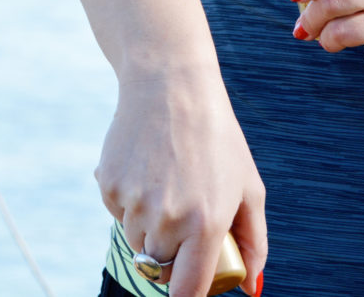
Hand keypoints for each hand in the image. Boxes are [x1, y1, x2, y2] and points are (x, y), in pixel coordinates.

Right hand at [96, 67, 266, 295]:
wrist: (168, 87)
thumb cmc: (216, 137)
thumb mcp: (248, 187)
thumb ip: (254, 242)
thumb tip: (252, 289)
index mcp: (206, 222)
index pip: (188, 291)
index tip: (191, 288)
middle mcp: (167, 218)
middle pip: (160, 269)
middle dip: (172, 256)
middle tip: (186, 221)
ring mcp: (133, 202)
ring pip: (137, 242)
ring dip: (150, 230)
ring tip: (167, 188)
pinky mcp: (109, 186)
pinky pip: (118, 215)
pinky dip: (130, 204)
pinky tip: (146, 173)